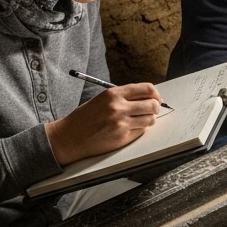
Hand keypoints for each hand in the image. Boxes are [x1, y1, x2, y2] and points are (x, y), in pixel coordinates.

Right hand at [46, 84, 161, 165]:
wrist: (70, 137)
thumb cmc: (85, 117)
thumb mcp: (102, 99)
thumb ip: (123, 96)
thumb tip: (148, 97)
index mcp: (113, 94)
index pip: (147, 89)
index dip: (155, 94)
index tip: (156, 98)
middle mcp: (118, 107)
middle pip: (152, 104)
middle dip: (155, 107)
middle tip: (152, 110)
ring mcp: (121, 123)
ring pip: (150, 119)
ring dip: (149, 120)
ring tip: (139, 120)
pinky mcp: (122, 137)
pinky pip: (141, 131)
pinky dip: (139, 130)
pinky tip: (128, 129)